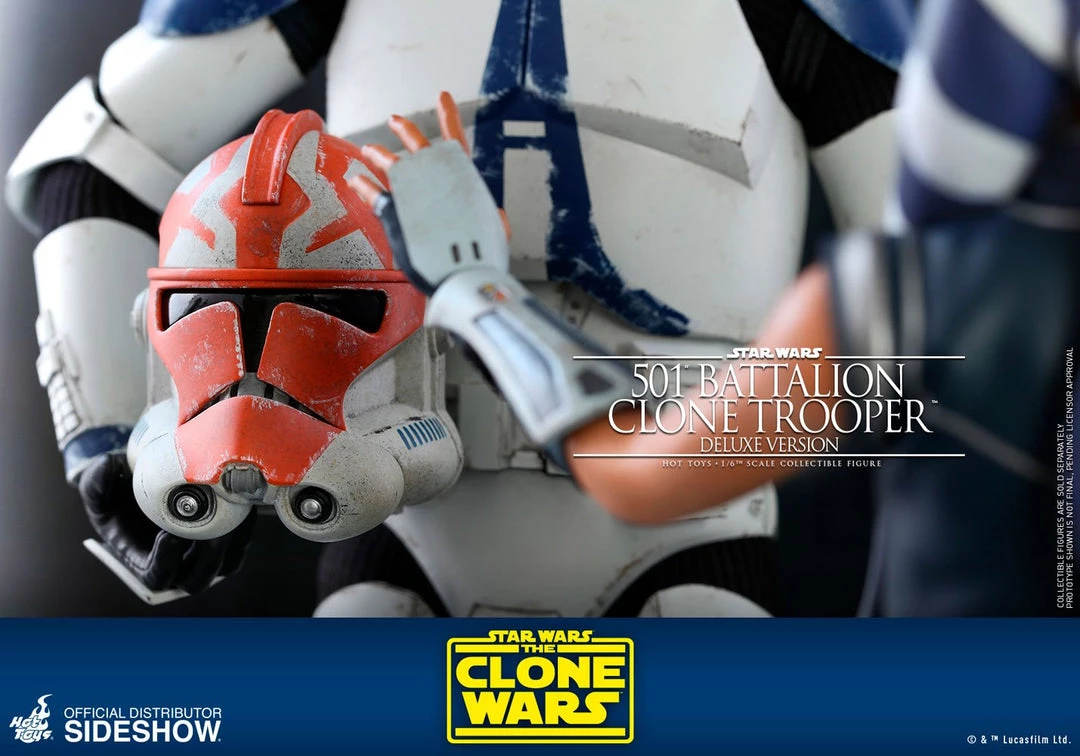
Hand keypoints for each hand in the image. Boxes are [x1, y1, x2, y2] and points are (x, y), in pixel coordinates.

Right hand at [79, 453, 256, 594]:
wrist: (147, 475)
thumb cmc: (119, 485)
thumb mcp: (98, 481)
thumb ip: (96, 480)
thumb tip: (107, 468)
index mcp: (140, 559)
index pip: (156, 576)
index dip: (165, 562)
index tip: (170, 535)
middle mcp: (174, 562)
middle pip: (195, 580)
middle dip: (206, 559)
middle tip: (212, 531)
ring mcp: (199, 554)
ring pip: (223, 566)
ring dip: (231, 546)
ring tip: (233, 517)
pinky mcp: (222, 539)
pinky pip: (239, 546)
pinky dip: (244, 531)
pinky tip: (244, 507)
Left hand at [350, 92, 511, 294]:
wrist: (461, 274)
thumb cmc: (482, 257)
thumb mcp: (494, 232)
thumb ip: (493, 219)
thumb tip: (497, 213)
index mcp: (464, 182)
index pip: (456, 143)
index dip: (449, 119)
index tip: (443, 97)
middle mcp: (437, 181)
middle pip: (420, 148)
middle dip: (408, 131)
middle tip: (396, 119)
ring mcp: (413, 194)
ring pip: (394, 167)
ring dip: (381, 156)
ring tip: (370, 150)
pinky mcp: (394, 213)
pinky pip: (374, 195)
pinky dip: (364, 187)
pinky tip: (356, 181)